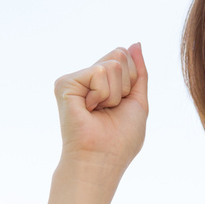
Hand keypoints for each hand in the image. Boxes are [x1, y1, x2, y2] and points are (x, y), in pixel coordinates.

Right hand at [54, 43, 147, 176]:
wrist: (101, 160)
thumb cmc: (119, 140)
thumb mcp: (138, 101)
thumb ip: (139, 72)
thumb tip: (136, 44)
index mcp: (102, 82)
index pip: (124, 57)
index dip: (131, 81)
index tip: (119, 106)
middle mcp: (85, 78)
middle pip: (119, 55)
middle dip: (124, 85)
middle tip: (108, 109)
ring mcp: (74, 80)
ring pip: (112, 64)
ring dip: (114, 94)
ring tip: (98, 112)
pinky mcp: (65, 83)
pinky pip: (98, 72)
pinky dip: (102, 95)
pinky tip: (89, 110)